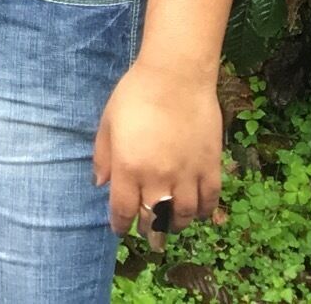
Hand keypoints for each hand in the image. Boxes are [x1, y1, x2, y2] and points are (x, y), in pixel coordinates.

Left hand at [94, 58, 225, 248]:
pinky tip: (195, 212)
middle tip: (147, 235)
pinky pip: (209, 201)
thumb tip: (100, 183)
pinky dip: (202, 212)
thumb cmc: (136, 94)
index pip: (124, 210)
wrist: (176, 76)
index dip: (120, 224)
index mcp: (129, 167)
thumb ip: (102, 155)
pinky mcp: (210, 167)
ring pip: (182, 215)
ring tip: (169, 226)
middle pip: (153, 217)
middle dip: (147, 230)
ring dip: (174, 225)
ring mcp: (187, 174)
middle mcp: (158, 177)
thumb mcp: (108, 122)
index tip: (119, 229)